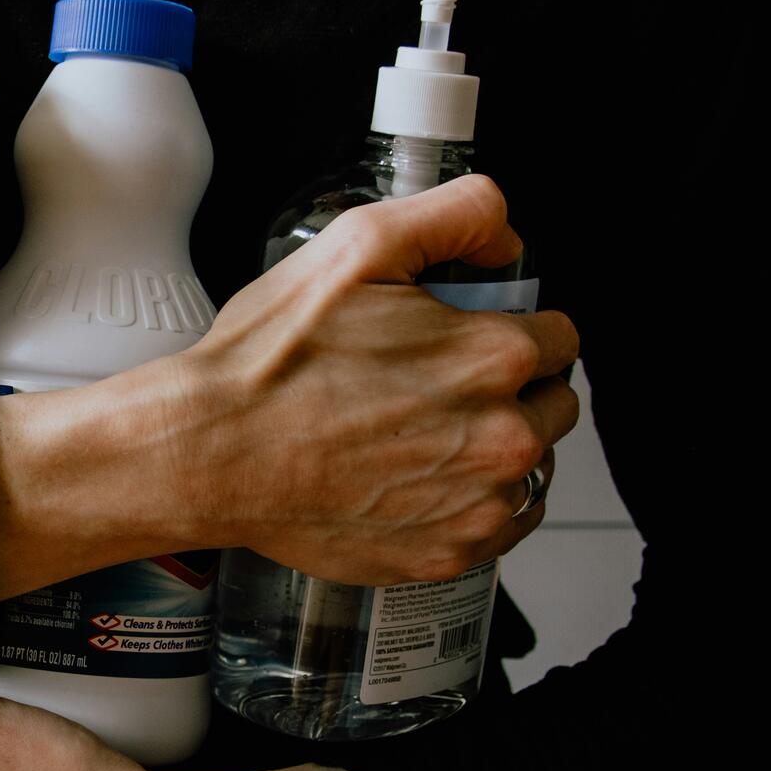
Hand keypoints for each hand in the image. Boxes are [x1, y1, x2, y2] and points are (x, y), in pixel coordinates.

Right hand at [0, 175, 577, 597]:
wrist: (210, 453)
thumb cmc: (271, 360)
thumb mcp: (359, 245)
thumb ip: (456, 214)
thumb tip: (507, 235)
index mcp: (494, 357)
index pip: (560, 336)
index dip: (511, 326)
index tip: (463, 335)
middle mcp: (503, 438)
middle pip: (553, 404)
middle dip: (509, 388)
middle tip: (431, 383)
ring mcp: (477, 506)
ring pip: (528, 468)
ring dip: (491, 447)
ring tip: (414, 433)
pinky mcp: (446, 556)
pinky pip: (496, 527)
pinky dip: (467, 504)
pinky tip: (413, 480)